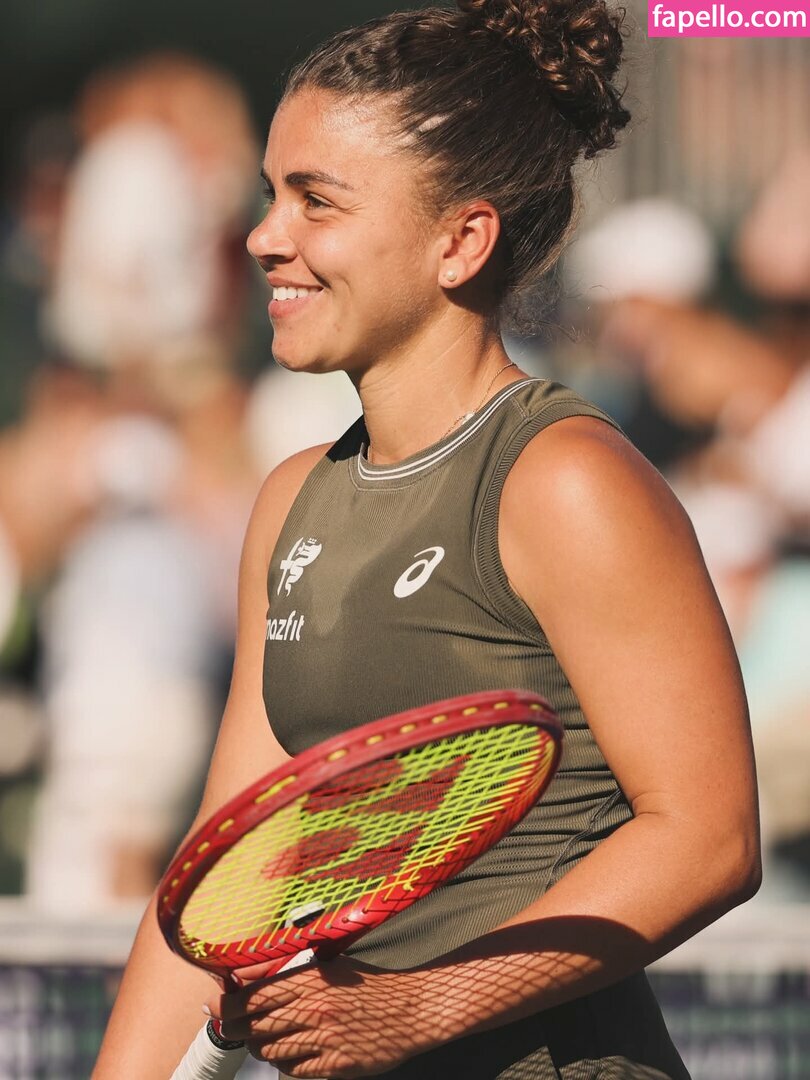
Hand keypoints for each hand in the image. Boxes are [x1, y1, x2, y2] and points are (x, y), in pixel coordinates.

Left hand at [205, 956, 439, 1077]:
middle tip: (230, 1026)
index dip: (226, 1005)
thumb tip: (244, 971)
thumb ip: (286, 967)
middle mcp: (314, 1009)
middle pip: (254, 1027)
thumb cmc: (369, 982)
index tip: (215, 1006)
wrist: (413, 1008)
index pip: (252, 997)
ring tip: (264, 1039)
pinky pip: (294, 1071)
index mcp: (310, 979)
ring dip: (261, 1047)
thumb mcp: (329, 964)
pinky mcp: (336, 1066)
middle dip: (235, 1029)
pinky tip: (291, 1053)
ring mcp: (325, 1040)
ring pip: (270, 1052)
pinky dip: (286, 1064)